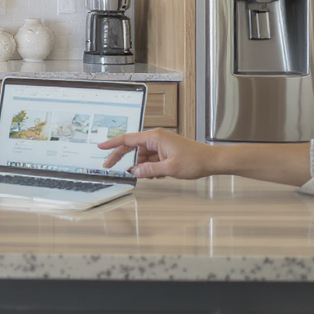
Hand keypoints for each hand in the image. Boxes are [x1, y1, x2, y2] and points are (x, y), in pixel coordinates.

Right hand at [97, 128, 220, 179]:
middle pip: (132, 147)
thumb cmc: (195, 160)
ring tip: (147, 176)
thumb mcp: (170, 168)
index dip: (112, 144)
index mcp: (155, 137)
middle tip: (109, 166)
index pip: (128, 139)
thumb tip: (134, 172)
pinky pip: (151, 159)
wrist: (212, 161)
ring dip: (140, 166)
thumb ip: (149, 170)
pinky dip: (149, 168)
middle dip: (121, 157)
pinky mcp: (165, 152)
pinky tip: (155, 175)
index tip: (101, 147)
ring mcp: (161, 145)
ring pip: (142, 156)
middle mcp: (156, 138)